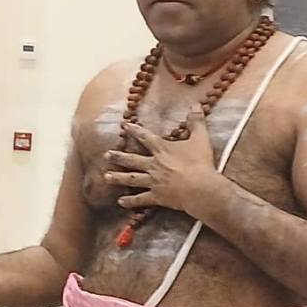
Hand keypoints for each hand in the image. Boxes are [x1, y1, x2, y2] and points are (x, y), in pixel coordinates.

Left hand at [112, 111, 226, 215]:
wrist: (200, 187)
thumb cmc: (200, 163)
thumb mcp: (200, 139)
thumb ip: (196, 122)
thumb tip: (196, 104)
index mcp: (162, 149)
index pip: (144, 137)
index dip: (134, 130)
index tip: (124, 126)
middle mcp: (153, 164)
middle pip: (132, 159)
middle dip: (118, 156)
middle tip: (107, 155)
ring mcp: (153, 181)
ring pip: (131, 179)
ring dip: (118, 178)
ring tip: (106, 177)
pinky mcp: (157, 196)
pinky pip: (140, 199)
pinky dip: (130, 201)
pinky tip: (120, 202)